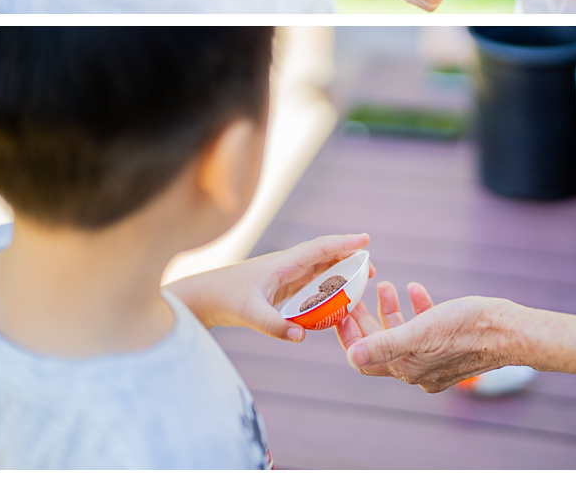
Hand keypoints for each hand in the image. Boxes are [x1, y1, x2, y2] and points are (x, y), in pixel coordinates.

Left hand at [168, 233, 374, 341]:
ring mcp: (284, 276)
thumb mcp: (250, 313)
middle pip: (324, 256)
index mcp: (283, 263)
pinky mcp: (280, 288)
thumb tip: (303, 336)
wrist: (204, 298)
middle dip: (349, 259)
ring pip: (318, 269)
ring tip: (360, 281)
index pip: (320, 248)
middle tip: (371, 270)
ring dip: (339, 272)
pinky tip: (335, 297)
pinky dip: (326, 286)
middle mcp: (287, 265)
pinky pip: (310, 283)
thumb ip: (276, 326)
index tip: (366, 240)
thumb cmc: (225, 299)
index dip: (344, 243)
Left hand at [336, 280, 517, 392]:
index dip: (349, 335)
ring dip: (390, 310)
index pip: (364, 358)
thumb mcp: (422, 331)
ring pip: (402, 334)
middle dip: (367, 318)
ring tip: (386, 285)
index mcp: (407, 368)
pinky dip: (417, 308)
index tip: (341, 310)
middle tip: (356, 294)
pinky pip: (425, 327)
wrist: (510, 331)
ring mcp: (435, 358)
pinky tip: (416, 289)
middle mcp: (418, 369)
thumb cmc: (467, 329)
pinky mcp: (450, 345)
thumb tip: (350, 356)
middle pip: (380, 344)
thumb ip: (386, 343)